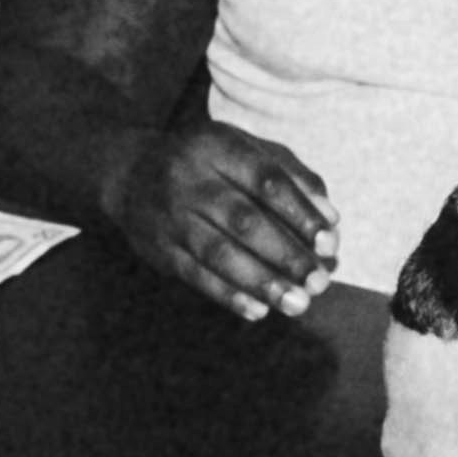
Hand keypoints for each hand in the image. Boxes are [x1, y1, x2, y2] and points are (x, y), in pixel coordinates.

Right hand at [116, 121, 338, 321]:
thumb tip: (330, 218)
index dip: (300, 211)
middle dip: (286, 254)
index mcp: (217, 146)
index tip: (328, 241)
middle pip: (243, 220)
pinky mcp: (158, 248)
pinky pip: (194, 275)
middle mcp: (189, 178)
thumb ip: (291, 175)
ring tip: (296, 304)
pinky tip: (258, 310)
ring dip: (261, 282)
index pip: (265, 179)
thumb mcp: (244, 148)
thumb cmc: (205, 162)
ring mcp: (170, 215)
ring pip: (218, 253)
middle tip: (319, 281)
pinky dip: (228, 295)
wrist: (128, 173)